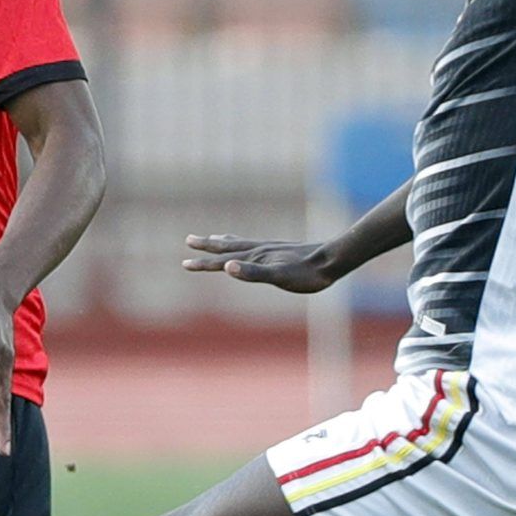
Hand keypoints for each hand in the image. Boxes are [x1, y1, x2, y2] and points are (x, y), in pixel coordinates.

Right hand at [181, 234, 339, 293]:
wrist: (331, 260)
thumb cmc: (306, 274)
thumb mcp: (278, 277)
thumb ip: (253, 273)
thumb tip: (227, 267)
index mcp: (255, 257)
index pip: (222, 260)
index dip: (203, 263)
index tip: (184, 262)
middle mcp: (259, 250)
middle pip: (227, 247)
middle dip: (207, 245)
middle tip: (189, 239)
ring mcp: (269, 249)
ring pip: (240, 244)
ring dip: (224, 242)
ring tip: (213, 238)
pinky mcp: (280, 252)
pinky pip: (255, 246)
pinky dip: (243, 244)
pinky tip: (249, 248)